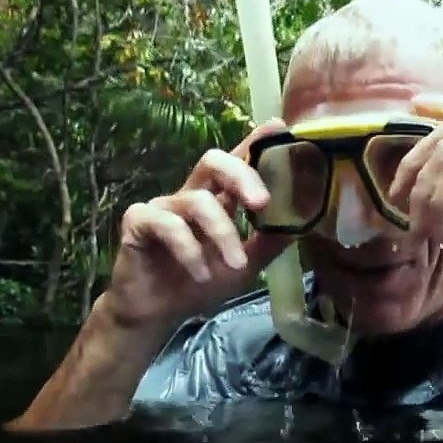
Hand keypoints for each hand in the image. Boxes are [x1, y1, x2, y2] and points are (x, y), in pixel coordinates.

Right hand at [105, 119, 293, 325]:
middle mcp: (190, 194)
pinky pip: (167, 225)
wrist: (157, 314)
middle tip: (262, 203)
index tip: (279, 128)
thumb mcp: (245, 265)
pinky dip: (189, 250)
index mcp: (216, 199)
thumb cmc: (199, 284)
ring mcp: (163, 206)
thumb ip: (269, 242)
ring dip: (222, 234)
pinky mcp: (138, 222)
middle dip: (241, 175)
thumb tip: (304, 221)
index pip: (237, 162)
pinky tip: (200, 274)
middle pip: (213, 161)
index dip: (256, 141)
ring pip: (198, 202)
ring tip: (235, 266)